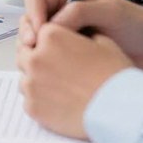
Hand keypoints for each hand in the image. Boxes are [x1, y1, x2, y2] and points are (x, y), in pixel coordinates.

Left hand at [17, 23, 133, 138]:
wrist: (118, 110)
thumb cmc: (113, 75)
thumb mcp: (103, 41)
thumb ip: (82, 34)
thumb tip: (76, 37)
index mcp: (51, 36)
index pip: (39, 32)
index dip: (49, 41)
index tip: (58, 50)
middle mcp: (36, 57)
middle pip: (26, 54)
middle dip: (38, 59)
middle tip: (57, 70)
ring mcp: (31, 84)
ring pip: (25, 78)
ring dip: (37, 80)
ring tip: (59, 87)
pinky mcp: (32, 107)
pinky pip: (28, 100)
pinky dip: (39, 100)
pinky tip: (57, 102)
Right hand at [18, 0, 142, 72]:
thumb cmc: (134, 23)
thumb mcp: (109, 12)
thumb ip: (79, 12)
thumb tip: (51, 26)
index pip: (36, 0)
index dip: (33, 16)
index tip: (39, 35)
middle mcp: (61, 12)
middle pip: (30, 21)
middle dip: (29, 36)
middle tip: (36, 52)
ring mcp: (64, 33)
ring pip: (36, 42)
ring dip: (36, 52)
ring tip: (46, 64)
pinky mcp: (68, 53)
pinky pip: (48, 57)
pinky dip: (46, 64)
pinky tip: (55, 74)